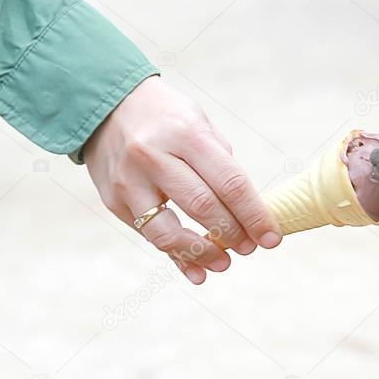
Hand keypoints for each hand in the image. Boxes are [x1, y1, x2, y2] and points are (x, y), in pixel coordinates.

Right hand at [83, 76, 280, 283]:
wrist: (106, 107)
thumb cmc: (166, 117)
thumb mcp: (199, 123)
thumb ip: (220, 163)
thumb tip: (246, 212)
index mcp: (185, 134)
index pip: (230, 182)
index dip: (255, 215)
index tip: (272, 238)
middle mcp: (154, 157)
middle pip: (203, 207)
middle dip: (233, 234)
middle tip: (251, 248)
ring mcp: (130, 182)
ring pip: (169, 233)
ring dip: (203, 254)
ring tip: (224, 262)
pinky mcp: (114, 202)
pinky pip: (149, 237)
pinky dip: (176, 258)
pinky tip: (197, 271)